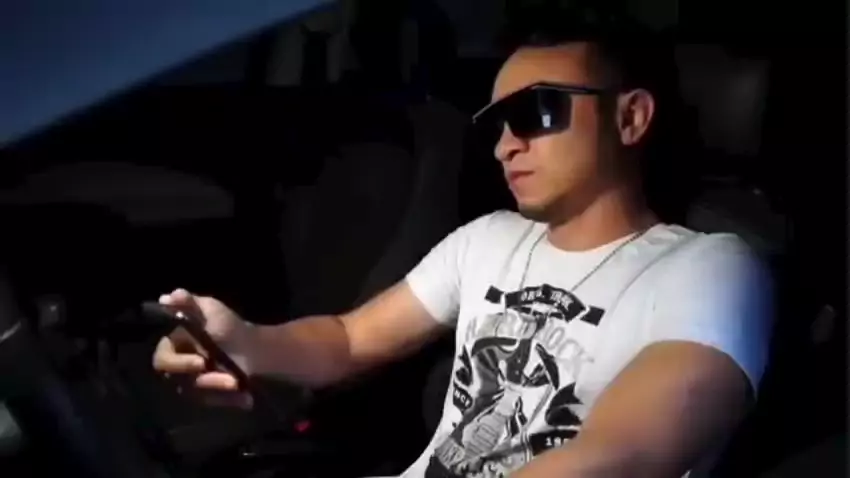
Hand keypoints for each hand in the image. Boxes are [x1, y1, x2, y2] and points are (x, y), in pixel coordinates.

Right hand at [152, 288, 255, 407]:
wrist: (254, 346)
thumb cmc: (229, 326)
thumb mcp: (211, 310)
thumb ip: (190, 303)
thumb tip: (168, 295)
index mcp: (174, 347)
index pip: (163, 361)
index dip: (179, 364)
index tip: (201, 362)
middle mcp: (178, 370)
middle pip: (180, 383)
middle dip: (207, 381)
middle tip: (229, 379)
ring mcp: (192, 385)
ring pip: (199, 395)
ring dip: (220, 390)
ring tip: (240, 384)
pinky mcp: (208, 398)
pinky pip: (214, 404)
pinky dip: (230, 400)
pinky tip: (246, 399)